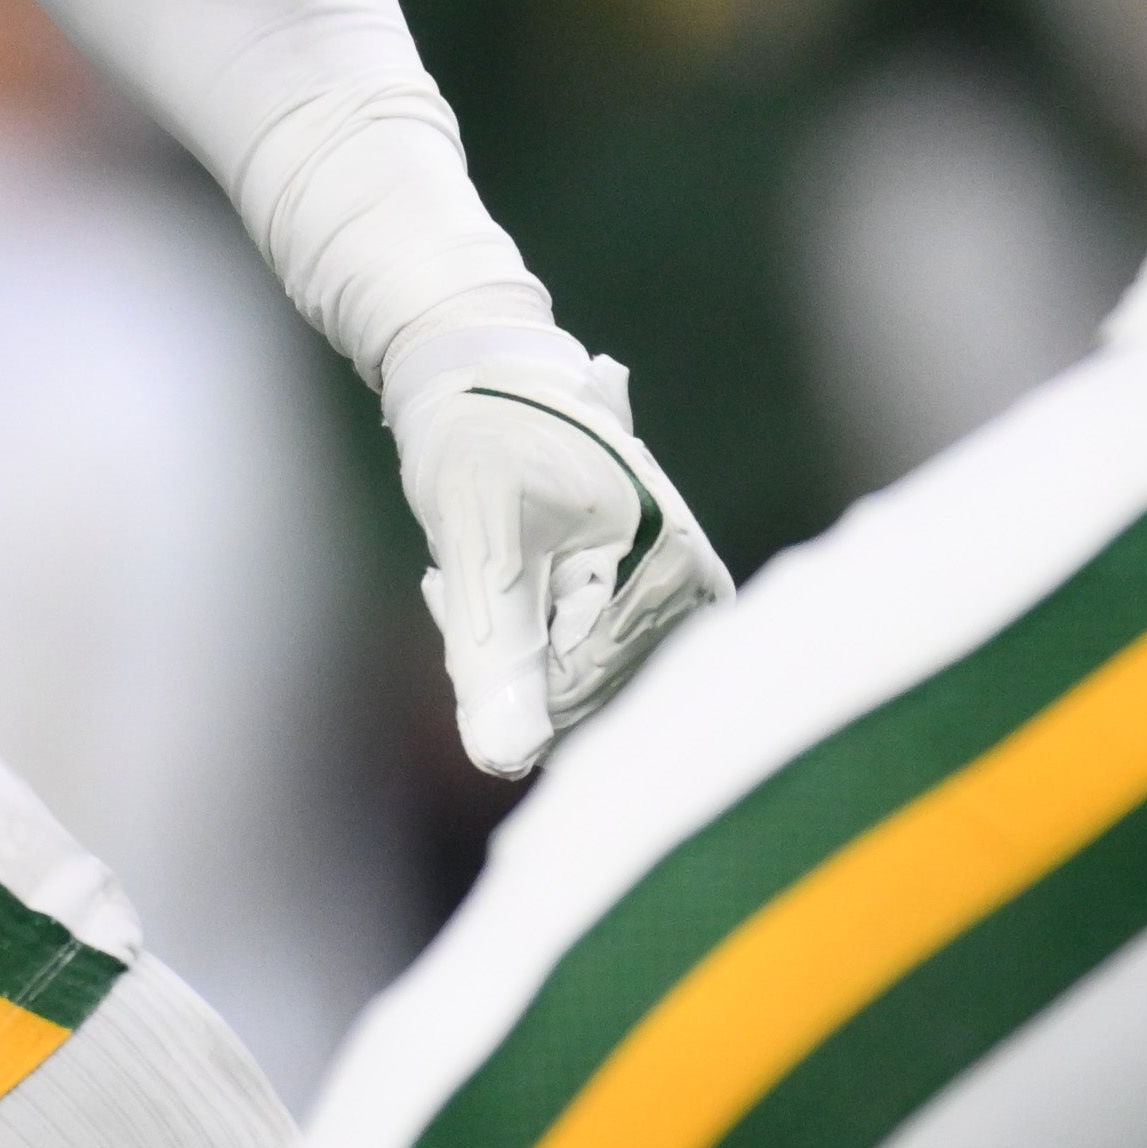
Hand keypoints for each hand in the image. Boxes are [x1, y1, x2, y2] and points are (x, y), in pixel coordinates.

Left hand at [389, 336, 731, 776]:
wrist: (486, 389)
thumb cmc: (482, 440)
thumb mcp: (475, 536)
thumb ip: (494, 645)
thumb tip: (505, 758)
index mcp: (670, 564)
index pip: (582, 685)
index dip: (500, 657)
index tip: (454, 584)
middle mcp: (692, 591)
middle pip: (584, 696)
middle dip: (506, 653)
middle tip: (462, 580)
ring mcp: (677, 604)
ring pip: (577, 693)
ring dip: (512, 652)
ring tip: (486, 577)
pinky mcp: (651, 610)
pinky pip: (581, 675)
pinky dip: (529, 649)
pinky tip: (511, 593)